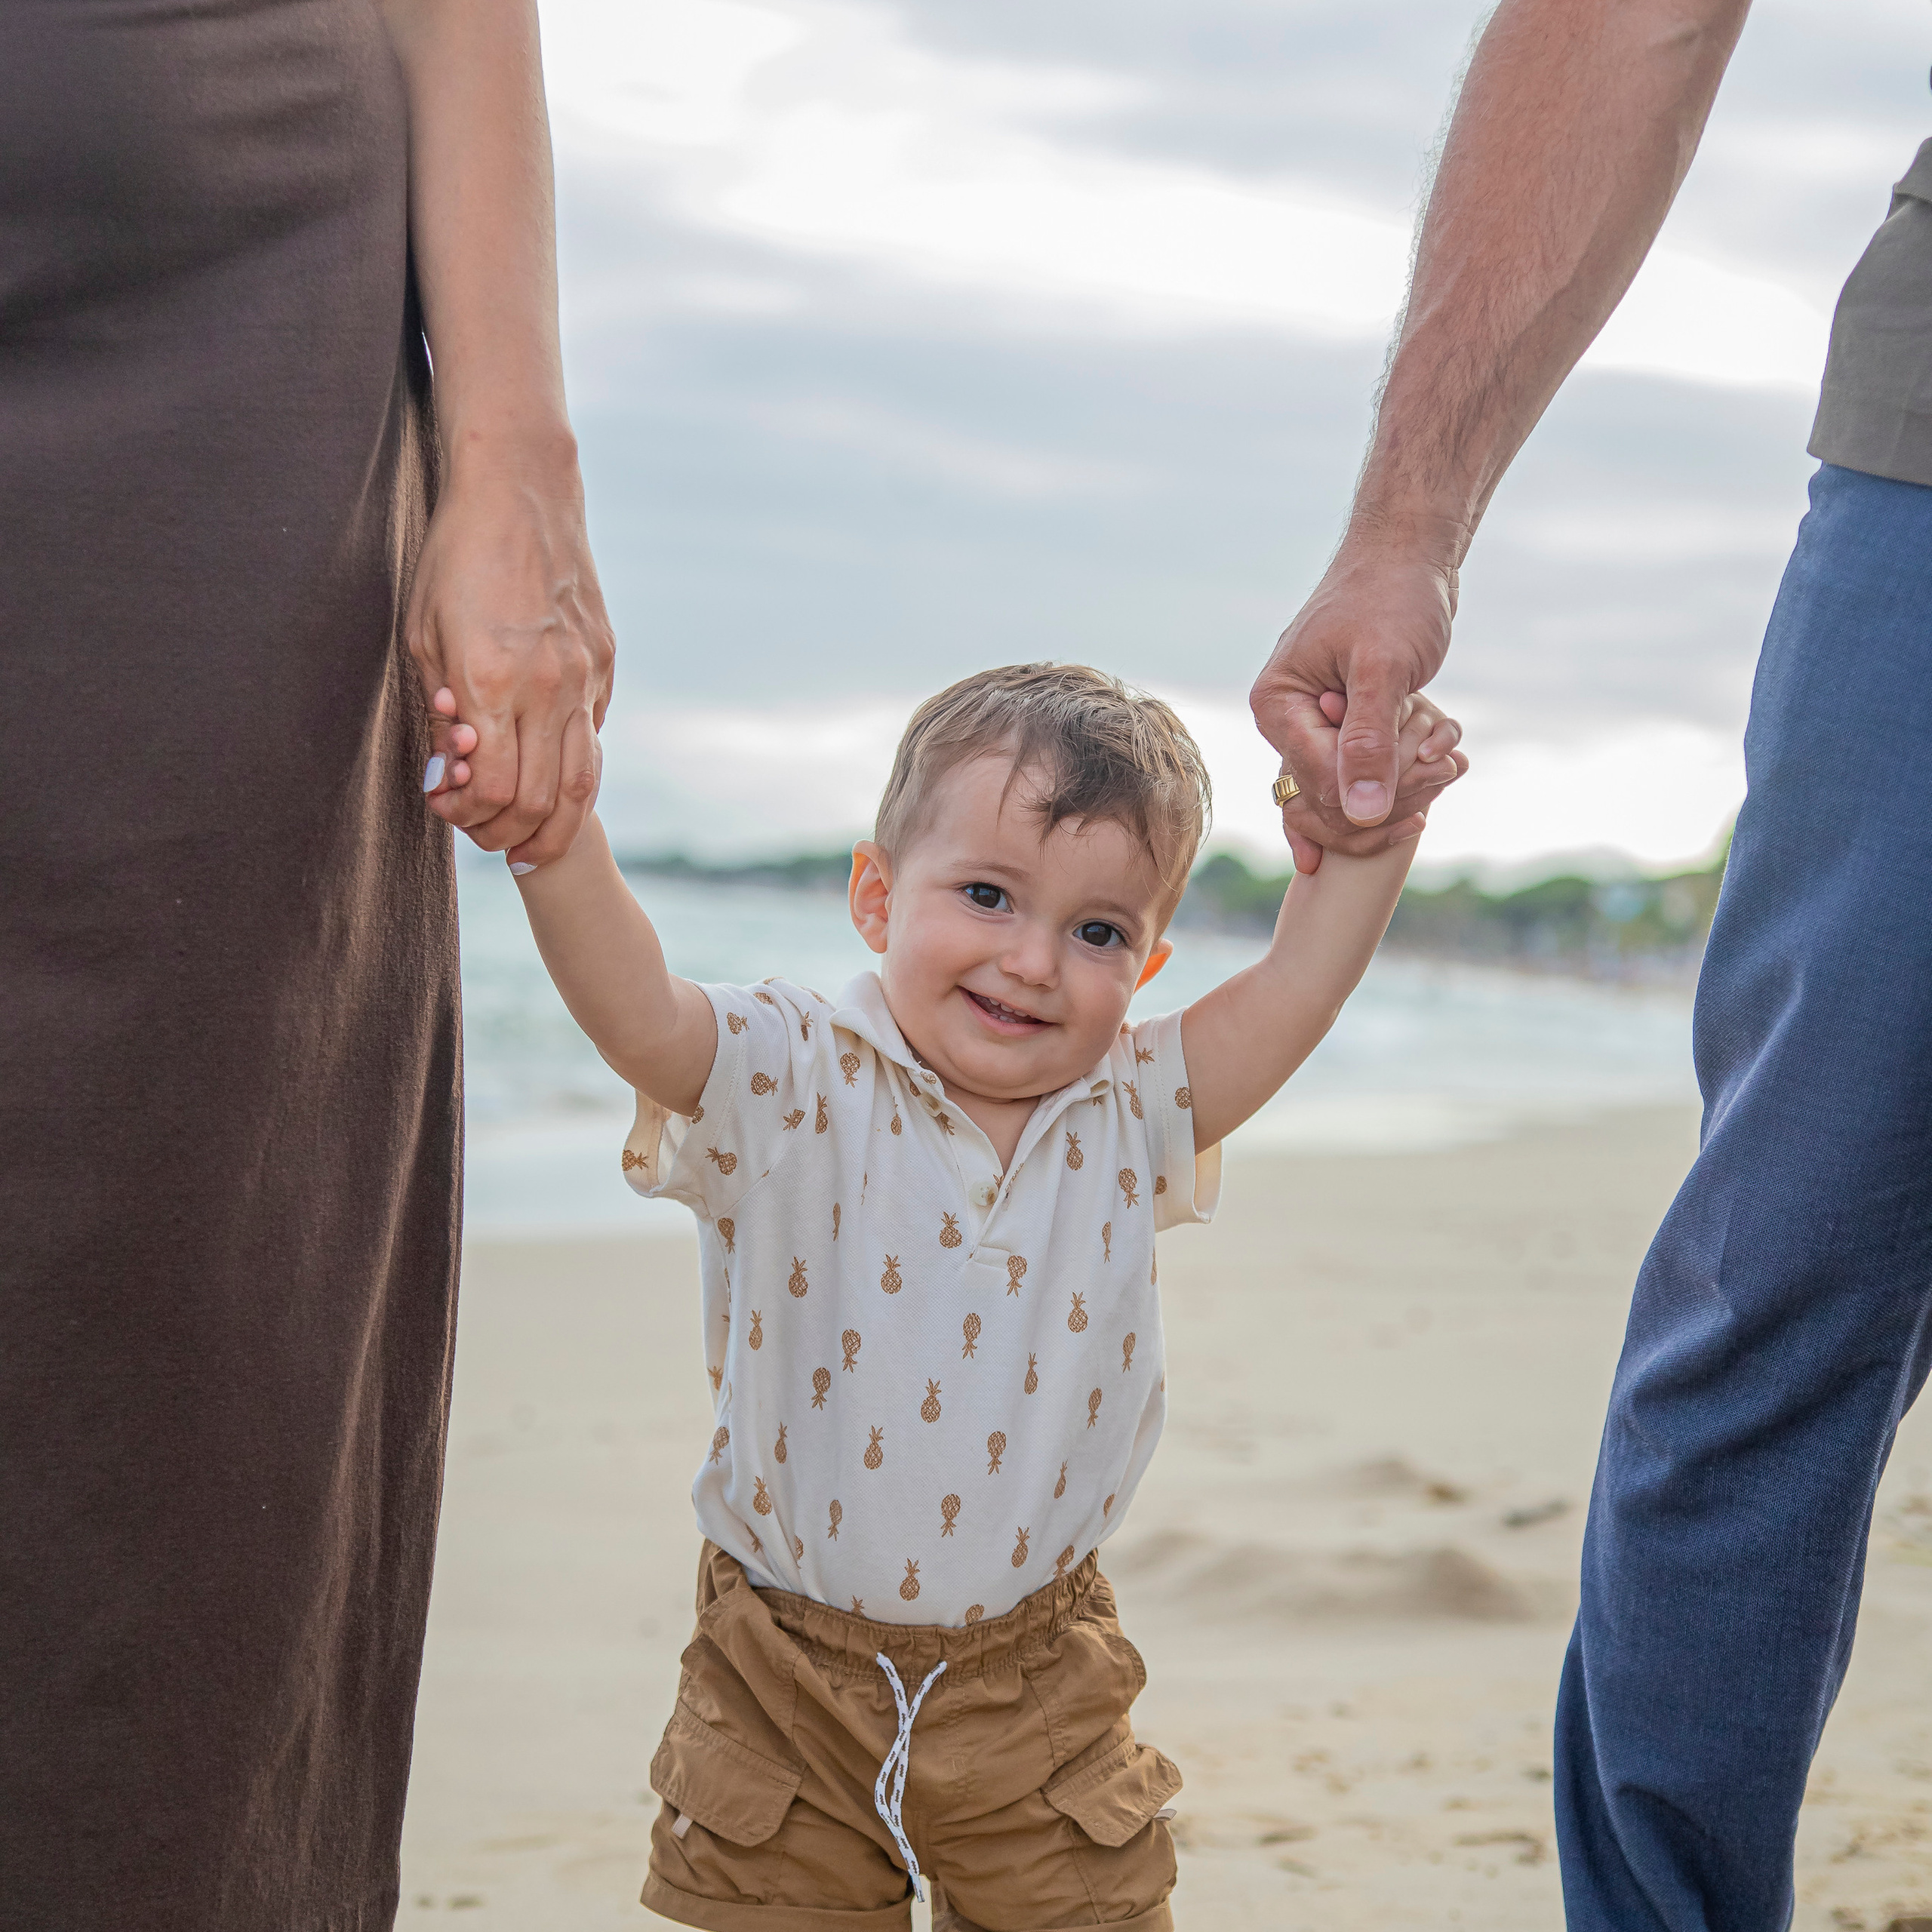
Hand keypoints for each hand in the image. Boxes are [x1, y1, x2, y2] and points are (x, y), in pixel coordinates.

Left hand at [409, 454, 614, 866]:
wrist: (520, 492)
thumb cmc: (455, 558)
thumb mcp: (422, 635)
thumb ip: (439, 714)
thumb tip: (446, 779)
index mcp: (490, 680)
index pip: (492, 789)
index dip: (467, 816)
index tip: (447, 808)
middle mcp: (547, 686)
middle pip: (540, 801)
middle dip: (508, 834)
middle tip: (485, 839)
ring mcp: (584, 677)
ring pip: (581, 784)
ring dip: (553, 827)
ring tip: (530, 845)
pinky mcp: (603, 665)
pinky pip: (593, 739)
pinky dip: (572, 775)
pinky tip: (549, 783)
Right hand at [1252, 542, 1459, 871]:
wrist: (1407, 553)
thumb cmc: (1392, 595)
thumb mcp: (1384, 667)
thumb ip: (1369, 742)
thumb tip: (1361, 814)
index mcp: (1277, 706)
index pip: (1317, 783)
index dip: (1375, 791)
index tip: (1432, 771)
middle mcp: (1288, 722)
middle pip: (1331, 799)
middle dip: (1394, 792)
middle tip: (1446, 765)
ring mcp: (1315, 725)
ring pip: (1355, 792)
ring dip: (1408, 784)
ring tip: (1449, 755)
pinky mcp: (1346, 725)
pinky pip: (1372, 770)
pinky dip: (1412, 769)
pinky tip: (1445, 753)